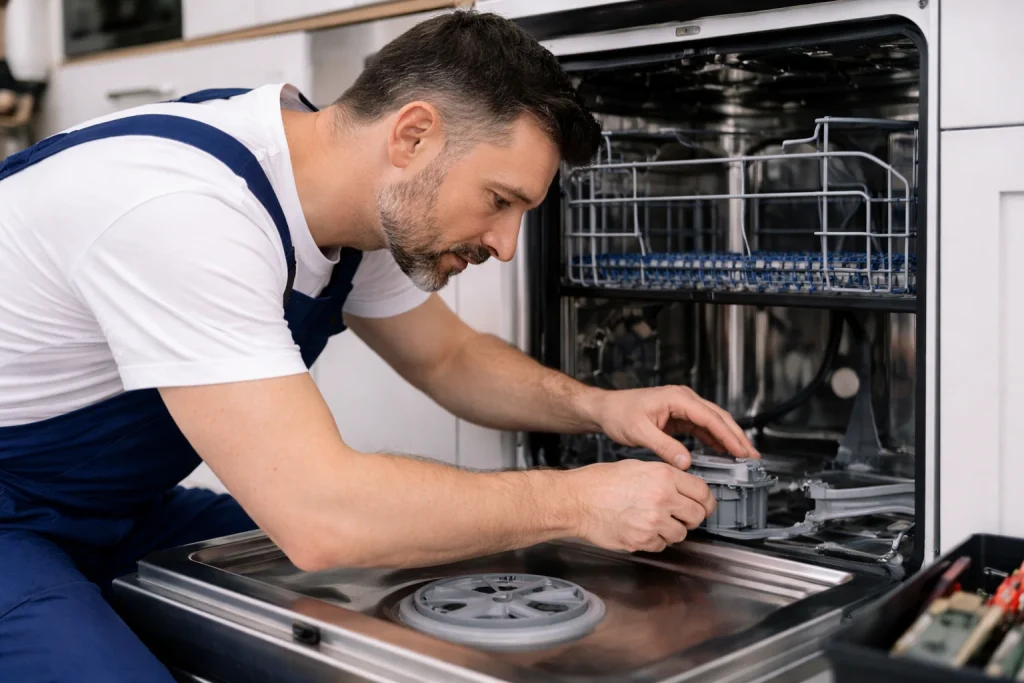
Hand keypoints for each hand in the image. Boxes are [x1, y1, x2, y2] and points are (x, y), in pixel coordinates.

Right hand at [566, 459, 714, 551]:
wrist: (577, 500)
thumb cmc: (600, 482)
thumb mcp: (637, 467)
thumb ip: (665, 477)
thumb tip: (684, 488)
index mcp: (664, 477)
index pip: (703, 492)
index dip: (707, 501)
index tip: (705, 505)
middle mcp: (662, 499)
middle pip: (698, 516)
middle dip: (692, 517)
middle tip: (682, 515)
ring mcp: (653, 522)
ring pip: (681, 534)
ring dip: (673, 529)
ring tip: (655, 521)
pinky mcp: (642, 541)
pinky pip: (662, 545)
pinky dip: (656, 540)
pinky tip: (642, 528)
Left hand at [588, 385, 757, 468]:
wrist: (606, 409)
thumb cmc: (619, 414)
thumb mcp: (639, 432)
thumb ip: (663, 447)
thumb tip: (685, 462)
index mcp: (677, 398)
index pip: (710, 417)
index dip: (728, 436)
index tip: (741, 451)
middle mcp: (683, 399)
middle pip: (718, 417)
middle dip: (736, 437)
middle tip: (751, 456)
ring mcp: (683, 407)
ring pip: (713, 423)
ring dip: (728, 439)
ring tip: (743, 457)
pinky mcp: (680, 416)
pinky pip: (703, 428)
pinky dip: (715, 440)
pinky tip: (723, 453)